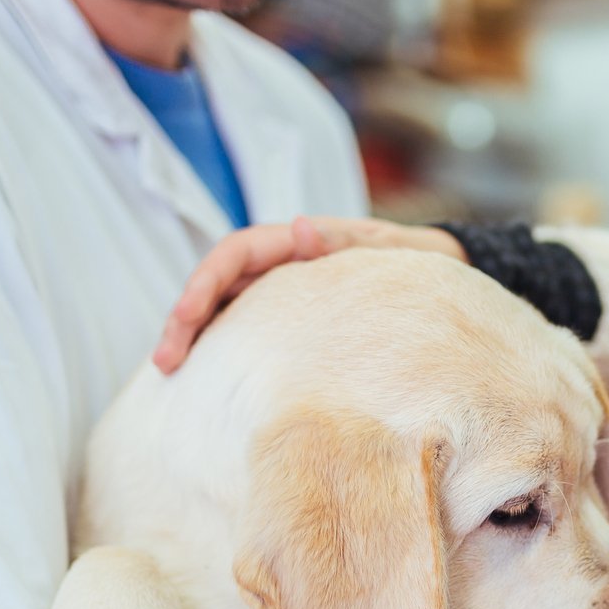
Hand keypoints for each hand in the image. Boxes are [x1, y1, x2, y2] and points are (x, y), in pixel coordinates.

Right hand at [153, 216, 466, 371]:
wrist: (443, 276)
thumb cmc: (419, 262)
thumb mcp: (392, 249)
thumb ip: (349, 241)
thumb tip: (299, 229)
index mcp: (298, 240)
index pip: (236, 252)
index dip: (206, 281)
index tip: (187, 316)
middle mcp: (280, 262)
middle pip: (217, 283)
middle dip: (185, 318)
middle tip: (166, 362)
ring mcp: (280, 292)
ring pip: (222, 308)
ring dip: (193, 336)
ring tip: (170, 374)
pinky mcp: (286, 319)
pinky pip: (242, 328)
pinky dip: (219, 348)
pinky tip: (202, 379)